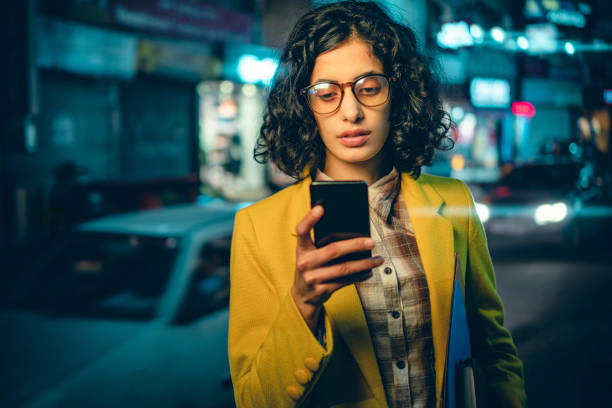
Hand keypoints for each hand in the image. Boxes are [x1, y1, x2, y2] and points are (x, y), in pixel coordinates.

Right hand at [291, 205, 382, 331]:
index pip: (302, 230)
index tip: (321, 208)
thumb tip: (350, 231)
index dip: (309, 219)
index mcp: (301, 249)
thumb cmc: (311, 267)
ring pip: (343, 268)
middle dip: (355, 245)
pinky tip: (369, 271)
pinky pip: (345, 281)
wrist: (302, 295)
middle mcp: (304, 262)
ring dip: (364, 264)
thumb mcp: (309, 253)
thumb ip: (321, 243)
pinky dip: (360, 276)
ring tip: (378, 260)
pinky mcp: (322, 290)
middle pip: (332, 250)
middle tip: (371, 242)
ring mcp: (313, 278)